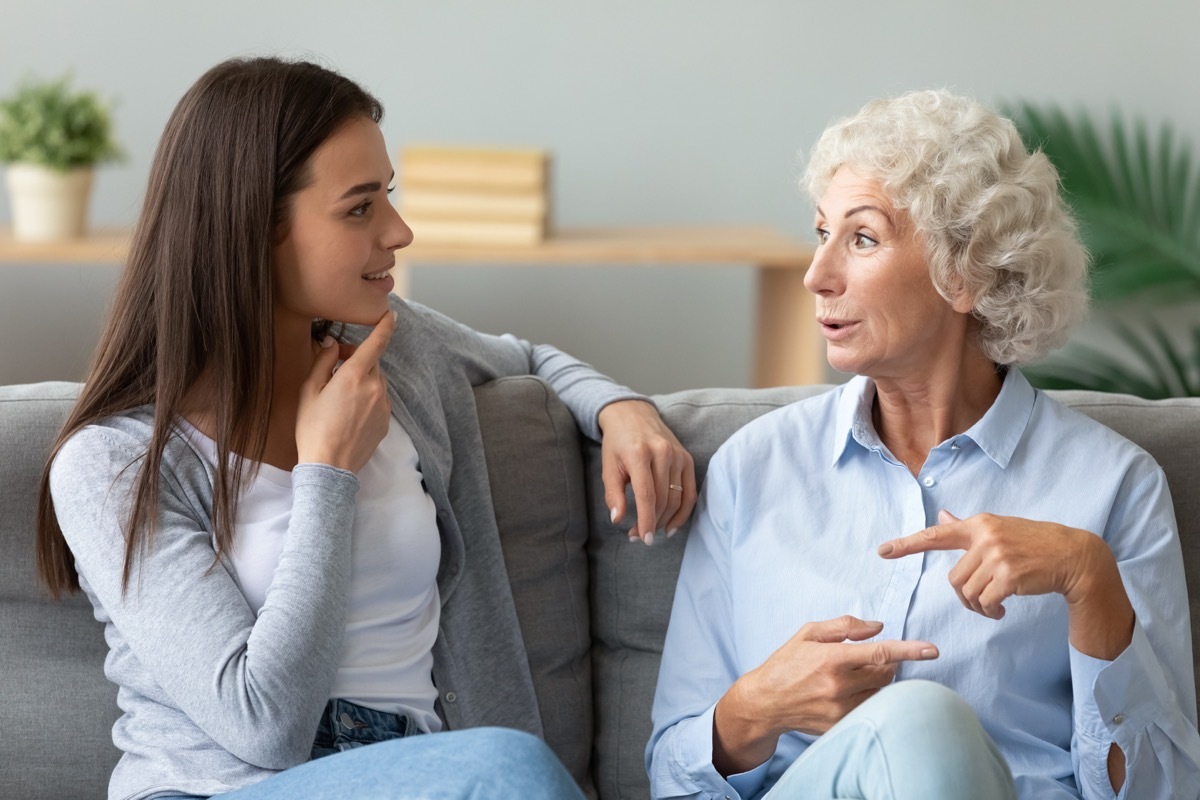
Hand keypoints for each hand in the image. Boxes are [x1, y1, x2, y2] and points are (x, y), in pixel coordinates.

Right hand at [295, 310, 394, 472]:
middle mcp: (375, 388)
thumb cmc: (313, 428)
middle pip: (372, 363)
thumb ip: (323, 362)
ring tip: (339, 397)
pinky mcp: (386, 421)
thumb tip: (333, 344)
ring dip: (363, 381)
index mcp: (355, 376)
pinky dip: (368, 400)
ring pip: (376, 382)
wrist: (329, 467)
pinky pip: (379, 401)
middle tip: (336, 367)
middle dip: (357, 360)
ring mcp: (384, 406)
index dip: (385, 326)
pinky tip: (349, 414)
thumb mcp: (309, 391)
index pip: (376, 343)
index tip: (391, 315)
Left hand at [597, 400, 695, 543]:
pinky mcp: (687, 459)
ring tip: (651, 530)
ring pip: (677, 499)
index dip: (646, 520)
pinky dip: (683, 512)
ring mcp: (678, 455)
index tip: (642, 538)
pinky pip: (690, 492)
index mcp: (639, 453)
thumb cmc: (617, 442)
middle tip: (639, 536)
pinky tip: (671, 525)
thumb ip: (613, 493)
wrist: (633, 414)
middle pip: (663, 499)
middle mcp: (662, 453)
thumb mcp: (608, 466)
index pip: (647, 495)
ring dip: (665, 521)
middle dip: (652, 523)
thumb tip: (618, 519)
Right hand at [713, 616, 936, 774]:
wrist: (765, 701)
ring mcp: (840, 709)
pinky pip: (868, 708)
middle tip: (870, 658)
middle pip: (886, 674)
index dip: (910, 650)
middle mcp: (838, 686)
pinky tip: (851, 691)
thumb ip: (844, 625)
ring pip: (880, 693)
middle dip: (886, 663)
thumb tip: (877, 627)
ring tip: (858, 674)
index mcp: (831, 658)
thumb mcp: (808, 633)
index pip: (880, 653)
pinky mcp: (839, 725)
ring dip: (879, 681)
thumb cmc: (786, 663)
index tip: (933, 650)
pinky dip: (868, 697)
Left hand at [878, 510, 1095, 619]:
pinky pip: (985, 602)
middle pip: (953, 578)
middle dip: (965, 596)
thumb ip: (968, 528)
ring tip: (994, 605)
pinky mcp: (1010, 575)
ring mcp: (997, 555)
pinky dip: (990, 611)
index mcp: (979, 524)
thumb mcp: (999, 529)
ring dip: (978, 606)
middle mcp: (985, 537)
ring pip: (967, 592)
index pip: (936, 534)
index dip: (907, 544)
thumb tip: (942, 517)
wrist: (1072, 556)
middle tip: (983, 601)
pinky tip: (1002, 610)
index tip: (882, 551)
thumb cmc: (1033, 543)